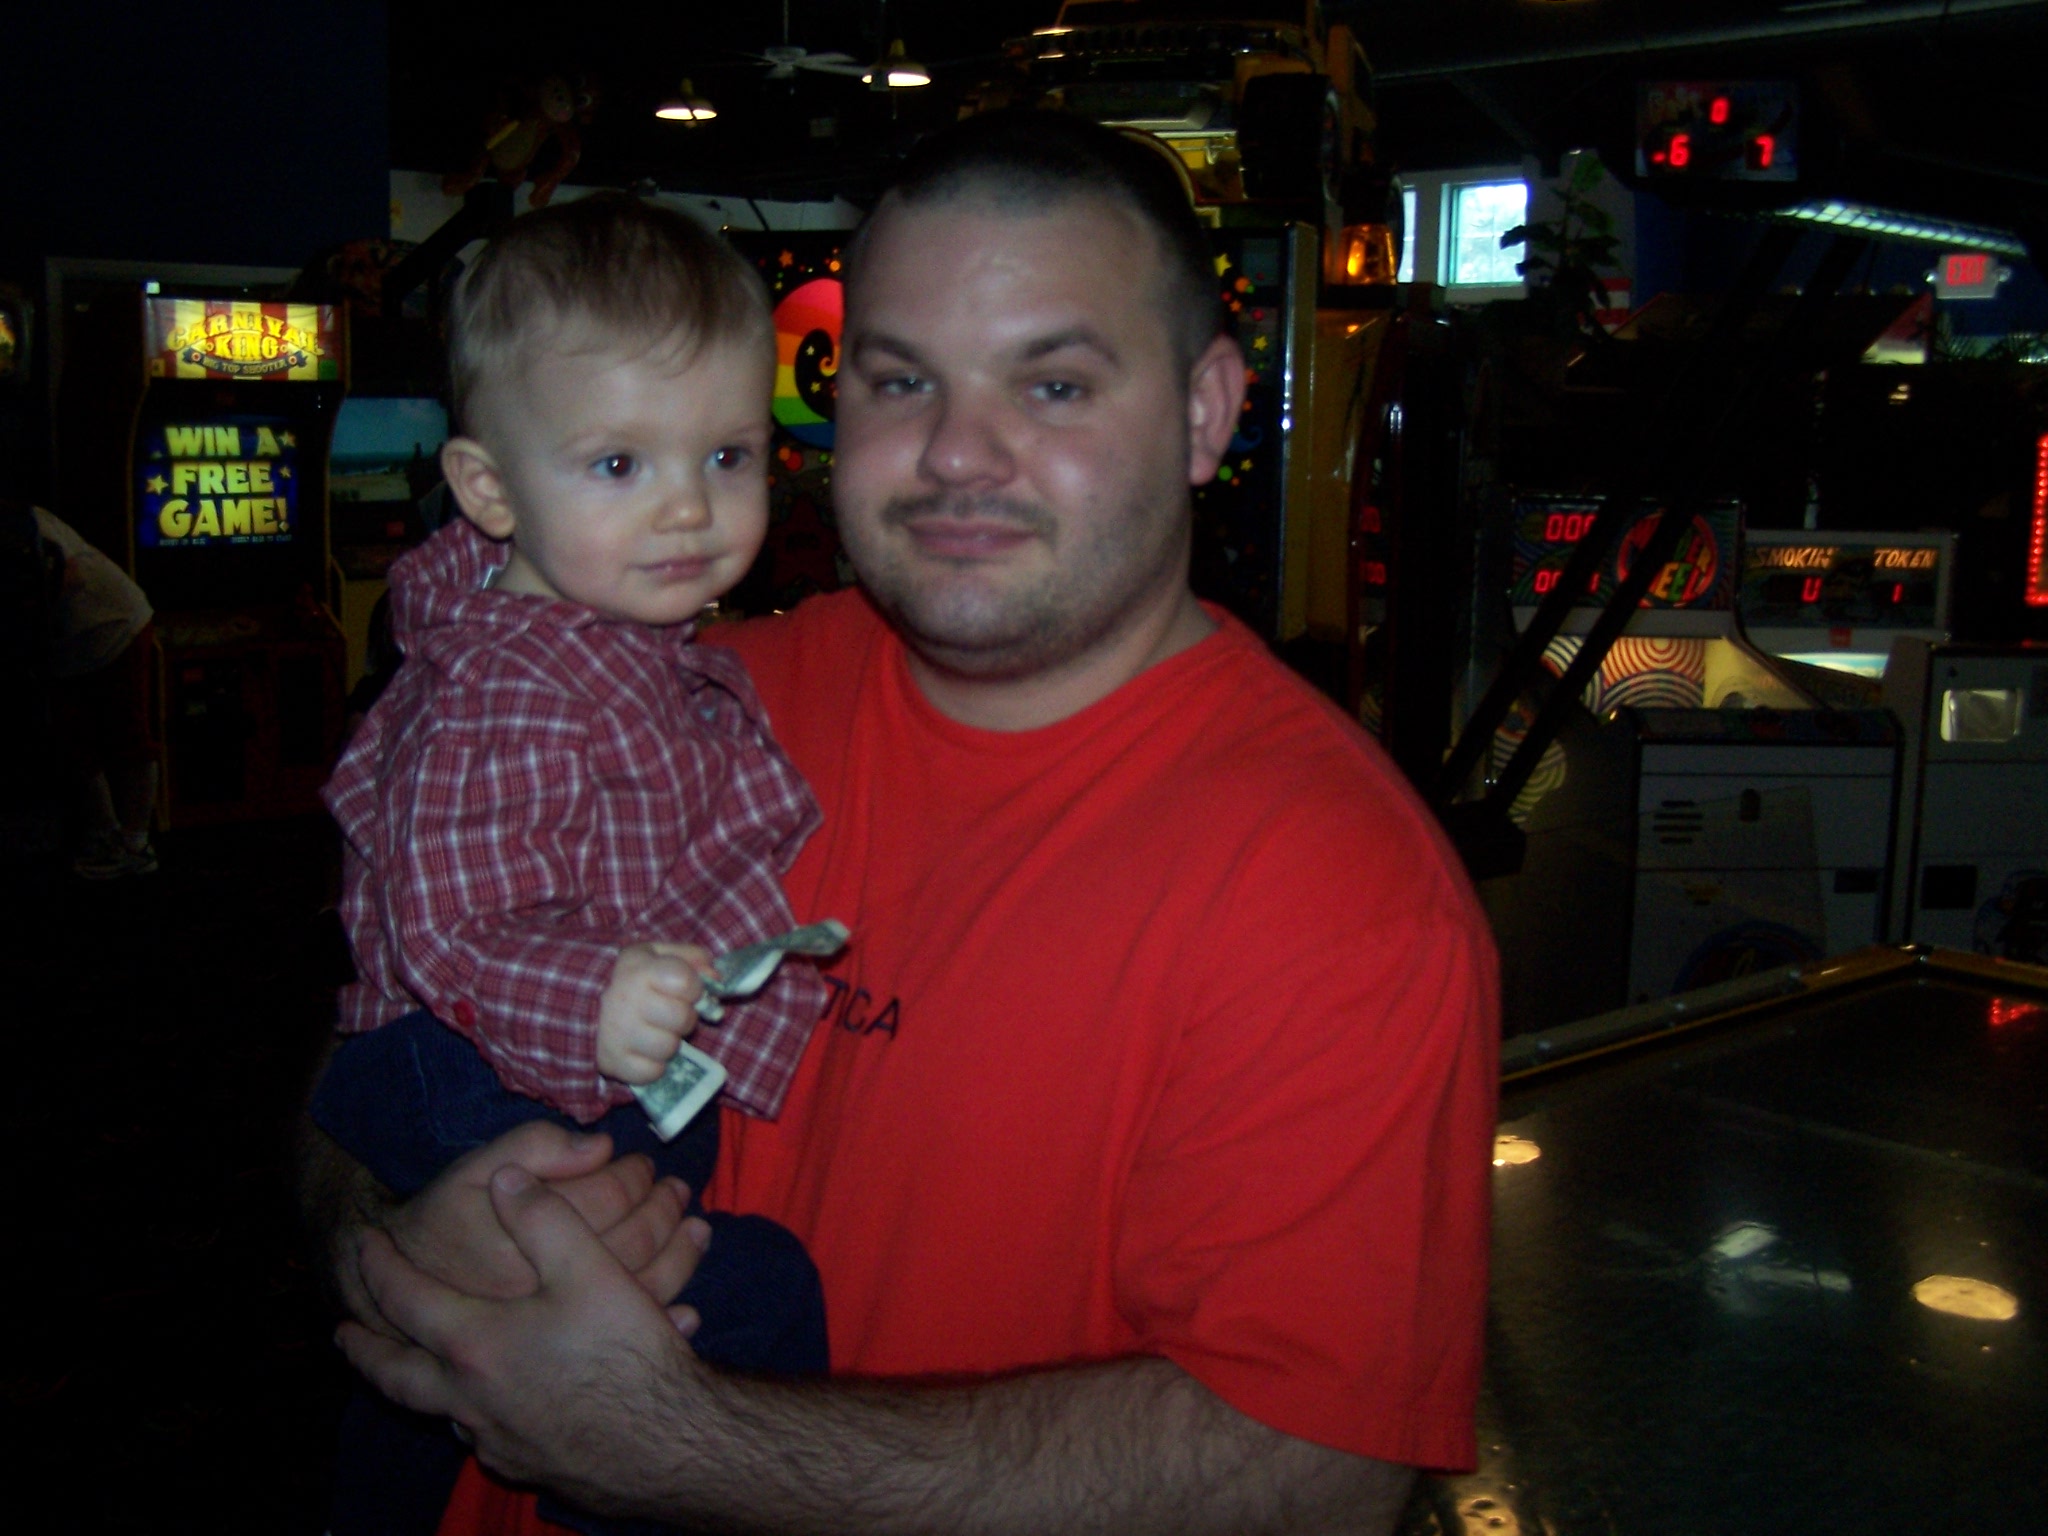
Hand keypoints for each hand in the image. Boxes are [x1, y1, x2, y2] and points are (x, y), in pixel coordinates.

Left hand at [340, 1163, 710, 1503]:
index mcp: (475, 1346)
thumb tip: (508, 1181)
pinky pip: (486, 1437)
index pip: (406, 1301)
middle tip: (343, 1335)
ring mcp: (497, 1440)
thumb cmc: (627, 1356)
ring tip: (424, 1366)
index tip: (364, 1245)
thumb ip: (544, 1219)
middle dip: (367, 1350)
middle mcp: (470, 1400)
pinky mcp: (529, 1466)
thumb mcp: (591, 1271)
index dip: (382, 1269)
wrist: (670, 1447)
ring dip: (424, 1386)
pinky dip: (476, 1415)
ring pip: (441, 1412)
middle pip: (397, 1376)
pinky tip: (500, 1404)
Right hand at [352, 1121, 707, 1337]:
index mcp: (524, 1241)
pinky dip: (671, 1314)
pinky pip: (633, 1337)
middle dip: (664, 1209)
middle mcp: (544, 1294)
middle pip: (633, 1242)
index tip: (641, 1164)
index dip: (632, 1174)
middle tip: (676, 1189)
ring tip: (694, 1227)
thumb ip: (531, 1148)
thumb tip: (599, 1146)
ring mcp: (561, 1334)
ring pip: (645, 1290)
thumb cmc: (441, 1227)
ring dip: (681, 1254)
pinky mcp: (569, 1360)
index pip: (605, 1197)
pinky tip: (687, 1303)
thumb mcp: (470, 1173)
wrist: (394, 1305)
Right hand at [598, 942, 712, 1083]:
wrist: (586, 1009)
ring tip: (655, 1032)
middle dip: (683, 1018)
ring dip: (669, 1043)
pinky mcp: (613, 1062)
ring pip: (669, 1048)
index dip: (694, 988)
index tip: (684, 991)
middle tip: (670, 1015)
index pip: (686, 981)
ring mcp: (617, 1033)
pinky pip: (653, 1072)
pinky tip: (643, 1051)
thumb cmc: (634, 981)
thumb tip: (715, 979)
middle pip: (682, 1018)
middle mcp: (624, 1000)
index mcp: (638, 969)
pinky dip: (654, 1065)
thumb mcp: (660, 956)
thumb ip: (692, 958)